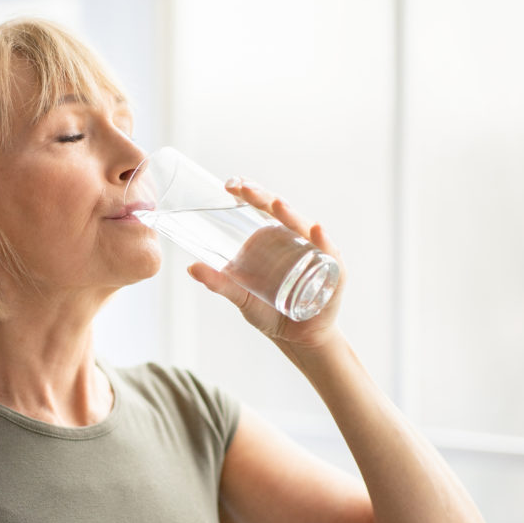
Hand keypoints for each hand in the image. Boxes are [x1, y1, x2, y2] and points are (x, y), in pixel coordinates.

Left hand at [187, 178, 345, 348]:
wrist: (294, 338)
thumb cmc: (268, 311)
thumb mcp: (239, 296)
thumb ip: (218, 282)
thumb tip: (191, 267)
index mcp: (273, 238)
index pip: (262, 208)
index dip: (249, 193)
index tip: (230, 184)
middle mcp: (295, 240)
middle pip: (281, 212)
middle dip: (264, 198)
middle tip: (245, 189)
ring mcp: (315, 253)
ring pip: (304, 228)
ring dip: (291, 215)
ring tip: (277, 204)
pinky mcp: (332, 272)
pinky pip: (329, 254)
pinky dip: (323, 242)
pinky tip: (316, 232)